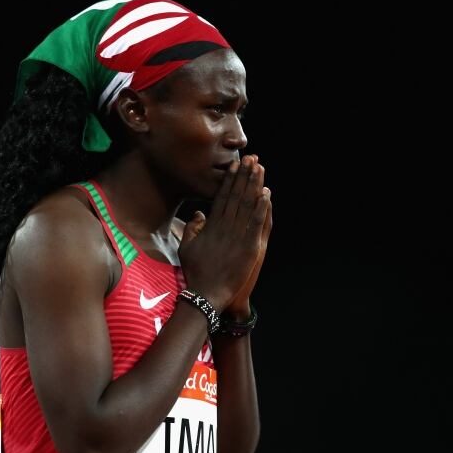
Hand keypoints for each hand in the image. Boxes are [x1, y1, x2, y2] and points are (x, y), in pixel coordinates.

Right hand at [177, 155, 271, 313]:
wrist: (205, 294)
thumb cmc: (195, 272)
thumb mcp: (186, 248)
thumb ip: (193, 228)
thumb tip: (200, 213)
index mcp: (211, 226)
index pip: (222, 197)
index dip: (229, 179)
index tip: (234, 165)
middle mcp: (224, 227)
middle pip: (236, 195)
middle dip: (244, 175)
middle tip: (250, 158)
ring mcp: (237, 237)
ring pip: (248, 206)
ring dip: (254, 185)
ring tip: (259, 169)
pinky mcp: (249, 248)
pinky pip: (257, 223)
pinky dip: (262, 208)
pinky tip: (266, 194)